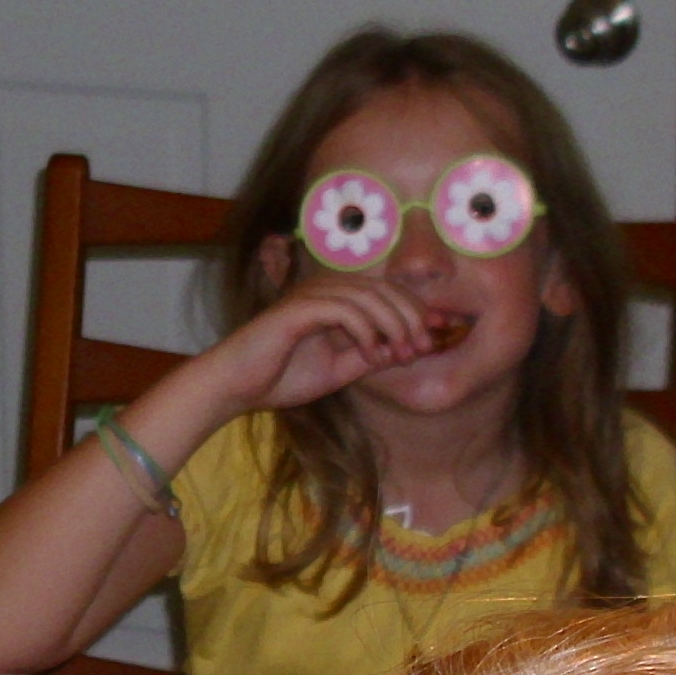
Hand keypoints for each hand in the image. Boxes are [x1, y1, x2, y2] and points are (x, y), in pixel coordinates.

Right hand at [197, 273, 466, 414]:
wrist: (236, 386)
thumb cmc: (280, 377)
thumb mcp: (339, 370)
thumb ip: (368, 355)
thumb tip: (404, 349)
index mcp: (335, 299)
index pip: (385, 292)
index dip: (416, 308)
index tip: (439, 333)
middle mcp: (324, 289)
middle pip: (383, 288)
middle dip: (411, 316)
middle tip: (424, 346)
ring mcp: (311, 295)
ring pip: (368, 295)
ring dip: (393, 324)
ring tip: (401, 353)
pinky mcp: (299, 307)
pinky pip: (344, 309)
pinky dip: (366, 330)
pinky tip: (372, 354)